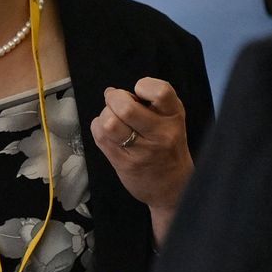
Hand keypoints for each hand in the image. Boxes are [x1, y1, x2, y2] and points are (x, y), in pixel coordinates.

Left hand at [91, 77, 192, 243]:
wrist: (173, 186)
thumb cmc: (168, 146)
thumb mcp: (170, 120)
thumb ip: (150, 103)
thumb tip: (112, 92)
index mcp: (174, 116)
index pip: (160, 92)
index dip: (143, 85)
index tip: (139, 92)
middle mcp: (161, 133)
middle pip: (126, 108)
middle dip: (113, 99)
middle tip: (115, 101)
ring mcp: (142, 150)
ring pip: (109, 123)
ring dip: (104, 115)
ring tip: (111, 118)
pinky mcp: (125, 163)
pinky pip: (100, 136)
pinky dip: (98, 127)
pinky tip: (107, 131)